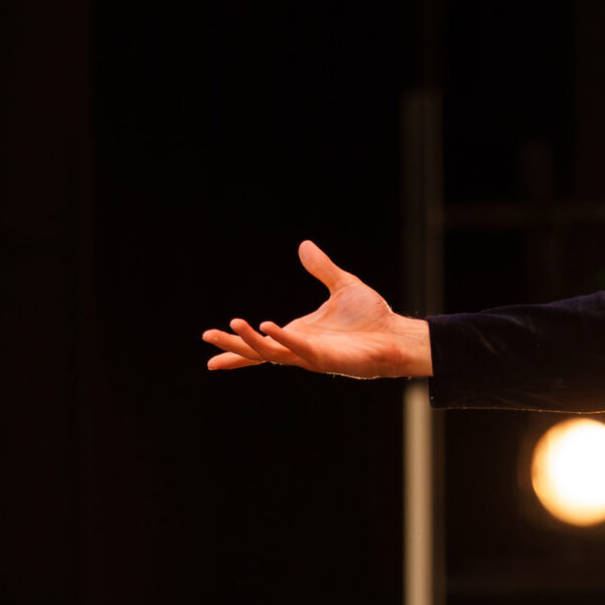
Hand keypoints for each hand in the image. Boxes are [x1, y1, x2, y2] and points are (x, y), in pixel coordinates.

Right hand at [202, 240, 433, 378]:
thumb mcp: (342, 285)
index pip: (260, 343)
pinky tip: (270, 328)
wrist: (396, 335)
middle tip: (208, 336)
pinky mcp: (327, 358)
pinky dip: (284, 340)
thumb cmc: (372, 318)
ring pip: (273, 352)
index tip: (209, 346)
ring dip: (252, 341)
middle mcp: (300, 347)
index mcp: (298, 334)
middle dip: (233, 345)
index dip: (236, 345)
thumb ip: (321, 268)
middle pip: (258, 350)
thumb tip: (303, 246)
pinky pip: (300, 349)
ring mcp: (312, 355)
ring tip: (234, 324)